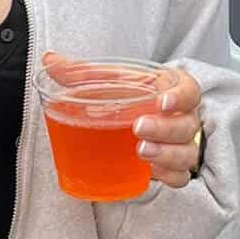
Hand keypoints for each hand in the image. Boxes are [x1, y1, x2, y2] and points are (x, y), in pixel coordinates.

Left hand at [42, 53, 202, 189]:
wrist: (141, 116)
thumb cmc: (129, 95)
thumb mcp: (110, 80)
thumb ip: (81, 72)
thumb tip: (49, 61)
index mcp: (171, 90)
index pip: (190, 90)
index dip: (180, 97)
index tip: (161, 101)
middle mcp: (183, 117)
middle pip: (186, 125)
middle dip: (164, 129)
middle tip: (138, 128)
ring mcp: (182, 144)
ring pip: (186, 153)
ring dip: (166, 154)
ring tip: (140, 152)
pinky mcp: (175, 167)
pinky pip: (181, 177)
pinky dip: (167, 176)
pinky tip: (150, 172)